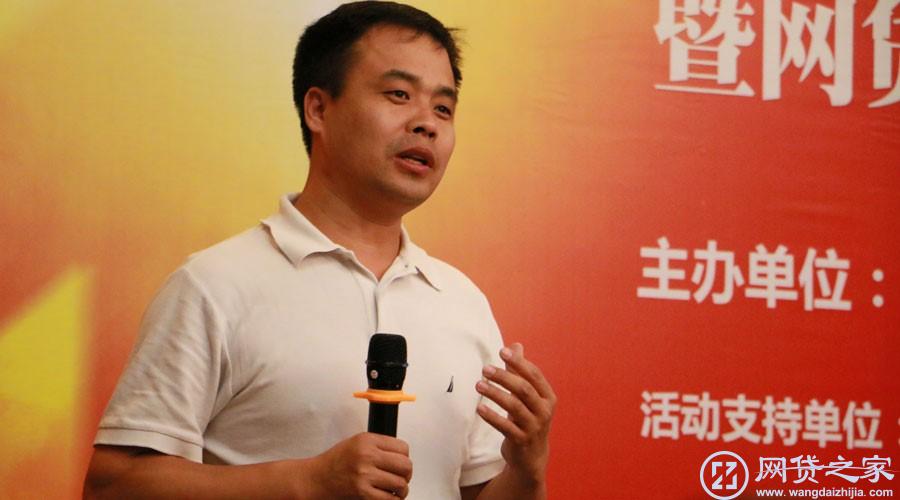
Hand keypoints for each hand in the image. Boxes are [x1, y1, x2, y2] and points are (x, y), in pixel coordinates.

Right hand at [312, 432, 412, 498]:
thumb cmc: (334, 462)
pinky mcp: (363, 492)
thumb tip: (401, 455)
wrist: (315, 479)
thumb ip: (378, 446)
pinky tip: (388, 497)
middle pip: (405, 465)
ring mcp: (365, 474)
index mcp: (367, 440)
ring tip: (395, 489)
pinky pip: (389, 499)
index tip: (401, 463)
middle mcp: (367, 455)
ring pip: (400, 484)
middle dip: (406, 474)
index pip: (403, 448)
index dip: (405, 458)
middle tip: (402, 478)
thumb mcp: (356, 443)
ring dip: (401, 490)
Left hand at [475, 343, 555, 485]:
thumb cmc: (528, 418)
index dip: (519, 362)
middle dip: (504, 377)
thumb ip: (521, 371)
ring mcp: (534, 427)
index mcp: (547, 397)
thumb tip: (516, 345)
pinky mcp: (522, 441)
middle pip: (524, 389)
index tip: (502, 351)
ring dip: (495, 394)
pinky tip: (480, 409)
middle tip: (485, 369)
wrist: (531, 456)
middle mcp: (544, 411)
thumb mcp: (528, 396)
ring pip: (514, 407)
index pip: (534, 375)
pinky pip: (506, 427)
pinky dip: (492, 417)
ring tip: (478, 385)